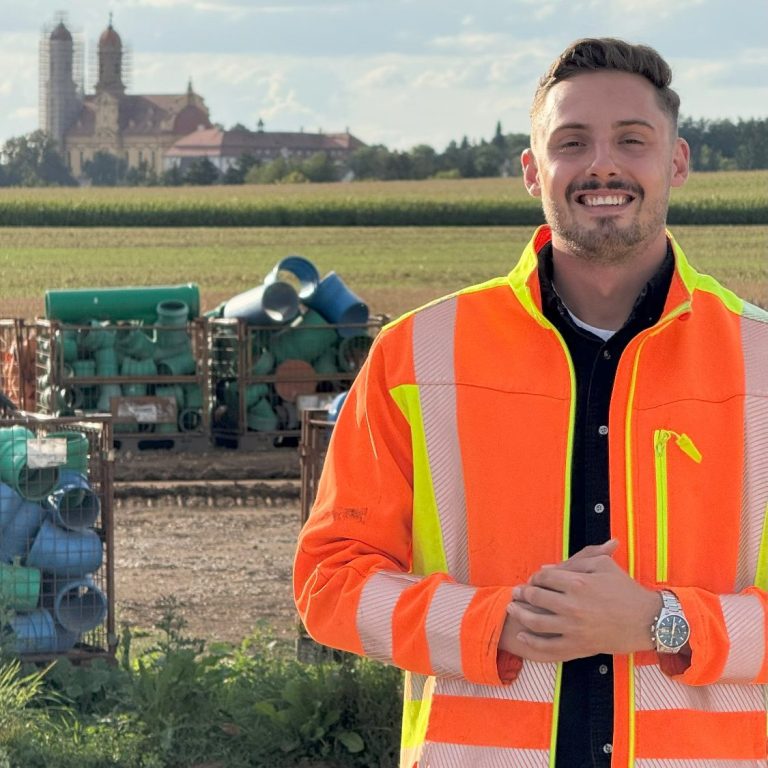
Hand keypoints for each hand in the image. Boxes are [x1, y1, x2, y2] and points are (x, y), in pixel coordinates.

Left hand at [506, 539, 660, 662]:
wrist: (648, 621)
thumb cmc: (625, 589)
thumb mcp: (604, 565)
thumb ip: (576, 561)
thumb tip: (547, 568)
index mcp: (578, 583)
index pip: (545, 577)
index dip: (536, 577)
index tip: (534, 579)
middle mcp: (573, 606)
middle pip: (536, 597)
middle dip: (522, 593)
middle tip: (516, 592)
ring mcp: (574, 628)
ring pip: (536, 622)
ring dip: (520, 614)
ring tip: (512, 608)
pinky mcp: (579, 647)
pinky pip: (548, 648)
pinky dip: (532, 642)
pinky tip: (523, 635)